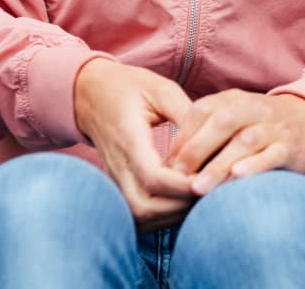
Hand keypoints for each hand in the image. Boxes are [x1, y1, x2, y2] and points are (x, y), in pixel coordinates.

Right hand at [74, 58, 195, 228]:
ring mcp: (114, 180)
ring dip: (171, 214)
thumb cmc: (130, 88)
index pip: (153, 177)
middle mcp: (117, 166)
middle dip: (179, 206)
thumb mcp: (161, 90)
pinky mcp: (117, 186)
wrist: (91, 95)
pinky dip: (160, 215)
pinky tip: (182, 200)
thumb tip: (213, 136)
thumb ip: (185, 113)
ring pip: (139, 217)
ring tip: (200, 197)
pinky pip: (136, 213)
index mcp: (129, 139)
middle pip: (143, 208)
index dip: (182, 185)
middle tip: (209, 191)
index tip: (209, 178)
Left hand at [168, 90, 304, 195]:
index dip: (182, 135)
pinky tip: (237, 178)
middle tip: (176, 176)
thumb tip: (170, 164)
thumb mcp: (234, 117)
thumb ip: (206, 132)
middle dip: (196, 148)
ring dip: (220, 164)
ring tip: (198, 188)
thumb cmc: (260, 126)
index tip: (165, 164)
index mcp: (234, 99)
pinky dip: (254, 165)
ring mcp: (273, 127)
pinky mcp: (290, 146)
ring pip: (245, 140)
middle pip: (222, 121)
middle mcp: (253, 109)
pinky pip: (272, 154)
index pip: (202, 110)